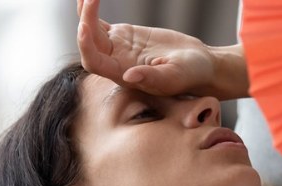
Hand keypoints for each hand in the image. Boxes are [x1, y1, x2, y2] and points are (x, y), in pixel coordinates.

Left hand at [77, 0, 216, 96]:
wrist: (197, 64)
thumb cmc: (189, 75)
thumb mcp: (173, 76)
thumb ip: (152, 78)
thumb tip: (128, 77)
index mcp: (122, 74)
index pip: (94, 62)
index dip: (85, 46)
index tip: (84, 26)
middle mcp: (114, 62)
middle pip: (89, 43)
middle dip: (85, 21)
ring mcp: (116, 47)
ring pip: (92, 30)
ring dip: (85, 13)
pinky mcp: (122, 35)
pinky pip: (100, 23)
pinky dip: (92, 10)